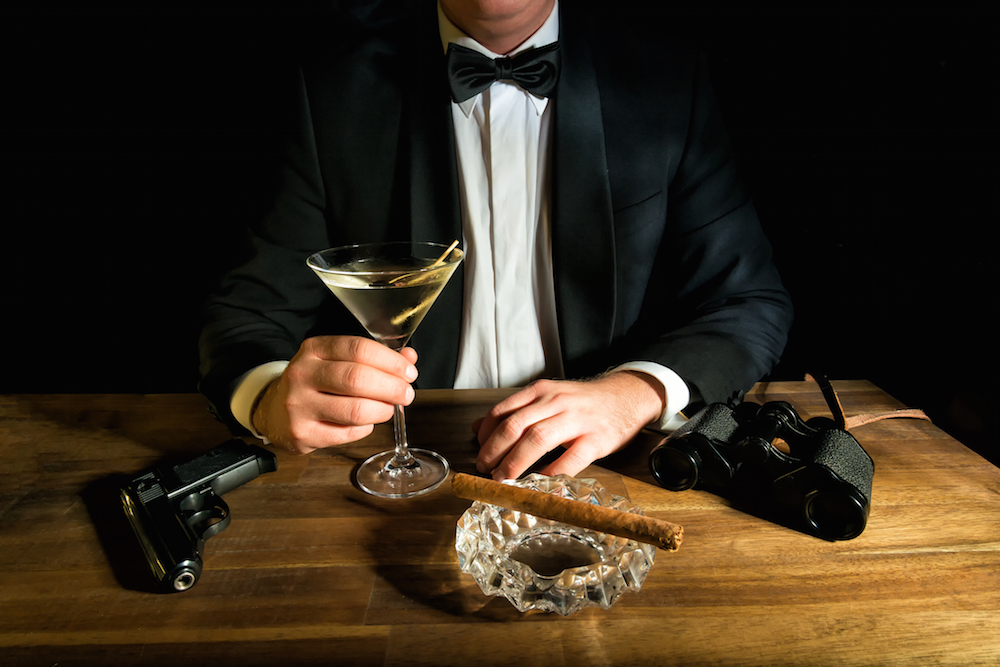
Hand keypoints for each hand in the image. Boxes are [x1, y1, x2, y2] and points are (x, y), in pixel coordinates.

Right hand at [252, 335, 417, 453]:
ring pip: (355, 410)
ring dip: (382, 410)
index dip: (391, 361)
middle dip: (392, 387)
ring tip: (389, 408)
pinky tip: (366, 422)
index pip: (358, 349)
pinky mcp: (302, 434)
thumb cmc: (314, 382)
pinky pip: (347, 434)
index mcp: (313, 349)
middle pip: (357, 379)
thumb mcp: (337, 360)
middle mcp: (302, 374)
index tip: (408, 372)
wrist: (273, 410)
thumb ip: (373, 357)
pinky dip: (366, 428)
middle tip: (406, 393)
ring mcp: (299, 406)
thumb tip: (409, 358)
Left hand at [473, 372, 665, 479]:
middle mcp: (556, 402)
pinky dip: (551, 472)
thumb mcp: (547, 399)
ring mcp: (577, 420)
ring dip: (516, 462)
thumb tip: (477, 428)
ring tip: (503, 479)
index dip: (487, 435)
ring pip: (538, 439)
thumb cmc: (582, 403)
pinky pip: (570, 458)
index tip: (479, 452)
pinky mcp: (596, 439)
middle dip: (495, 450)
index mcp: (541, 391)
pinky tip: (539, 483)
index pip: (504, 411)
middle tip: (485, 470)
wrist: (626, 397)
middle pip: (516, 426)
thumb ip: (515, 411)